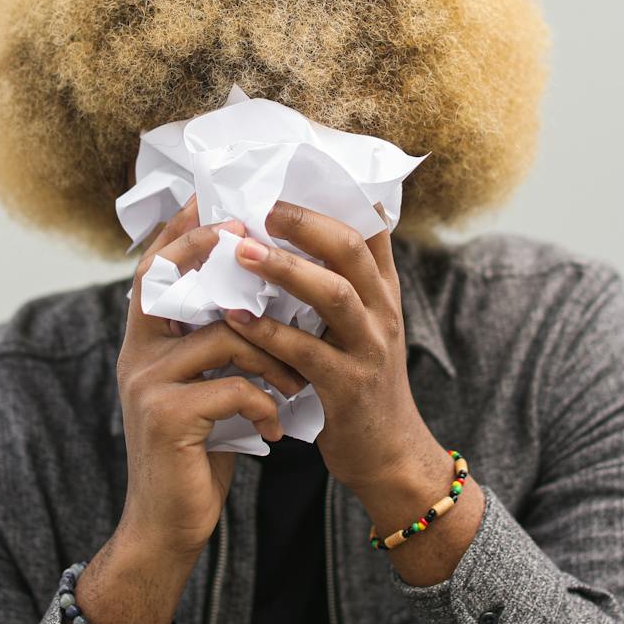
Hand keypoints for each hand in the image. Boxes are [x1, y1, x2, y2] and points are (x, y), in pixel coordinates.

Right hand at [76, 196, 309, 623]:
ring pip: (224, 335)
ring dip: (274, 355)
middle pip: (174, 280)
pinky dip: (266, 403)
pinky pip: (232, 386)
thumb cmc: (199, 451)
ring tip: (296, 383)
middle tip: (264, 244)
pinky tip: (274, 431)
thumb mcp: (207, 387)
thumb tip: (264, 294)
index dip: (181, 231)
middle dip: (219, 255)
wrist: (169, 527)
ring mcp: (146, 385)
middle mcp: (136, 355)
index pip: (156, 269)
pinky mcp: (166, 418)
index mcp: (145, 343)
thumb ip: (218, 343)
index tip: (214, 198)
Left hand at [220, 202, 482, 583]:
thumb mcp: (359, 328)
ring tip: (241, 252)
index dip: (336, 193)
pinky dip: (269, 332)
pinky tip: (234, 318)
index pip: (370, 225)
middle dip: (305, 221)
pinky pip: (307, 351)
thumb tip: (286, 238)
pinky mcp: (349, 388)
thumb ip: (335, 285)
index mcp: (382, 291)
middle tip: (261, 205)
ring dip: (284, 269)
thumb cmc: (359, 385)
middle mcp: (382, 311)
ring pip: (333, 294)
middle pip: (352, 247)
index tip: (295, 167)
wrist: (389, 456)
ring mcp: (370, 349)